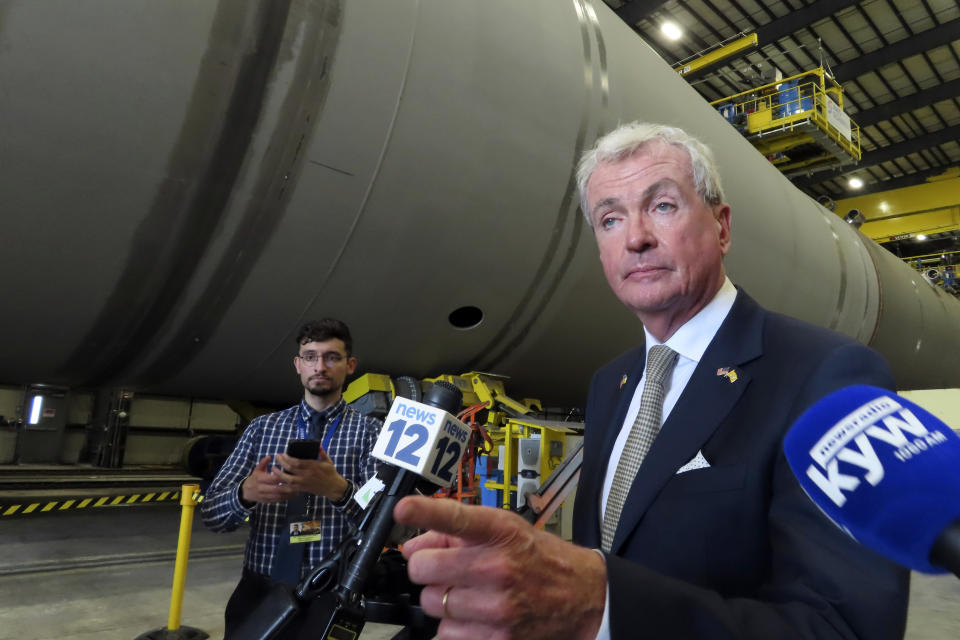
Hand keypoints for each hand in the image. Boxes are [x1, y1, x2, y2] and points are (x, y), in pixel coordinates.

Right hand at [240, 456, 295, 503]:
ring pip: (278, 496)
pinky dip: (285, 499)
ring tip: (297, 490)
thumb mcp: (257, 470)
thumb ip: (263, 463)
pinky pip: (277, 501)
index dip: (283, 477)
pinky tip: (292, 495)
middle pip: (277, 489)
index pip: (274, 478)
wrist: (246, 492)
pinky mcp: (267, 501)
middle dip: (288, 487)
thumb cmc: (254, 479)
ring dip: (288, 494)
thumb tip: (269, 456)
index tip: (292, 475)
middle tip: (297, 484)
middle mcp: (262, 488)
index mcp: (260, 479)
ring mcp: (265, 496)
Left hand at [273, 448, 347, 500]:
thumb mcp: (328, 461)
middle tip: (276, 457)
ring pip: (288, 479)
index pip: (297, 462)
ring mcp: (304, 482)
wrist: (333, 487)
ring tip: (273, 469)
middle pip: (290, 468)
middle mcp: (307, 474)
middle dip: (281, 462)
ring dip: (279, 474)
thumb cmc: (331, 473)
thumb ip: (322, 453)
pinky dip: (284, 485)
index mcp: (313, 466)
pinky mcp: (303, 489)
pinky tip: (278, 481)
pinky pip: (291, 488)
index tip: (283, 454)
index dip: (288, 458)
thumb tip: (318, 445)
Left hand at [394, 496, 605, 639]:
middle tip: (445, 569)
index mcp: (500, 531)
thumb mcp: (504, 529)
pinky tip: (474, 615)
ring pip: (431, 604)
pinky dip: (453, 627)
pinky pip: (446, 634)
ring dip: (441, 600)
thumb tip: (411, 546)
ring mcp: (498, 606)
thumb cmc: (538, 557)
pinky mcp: (498, 638)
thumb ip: (454, 532)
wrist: (580, 595)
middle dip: (428, 568)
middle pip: (423, 568)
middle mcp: (498, 567)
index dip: (424, 512)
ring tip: (467, 593)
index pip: (454, 517)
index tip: (403, 509)